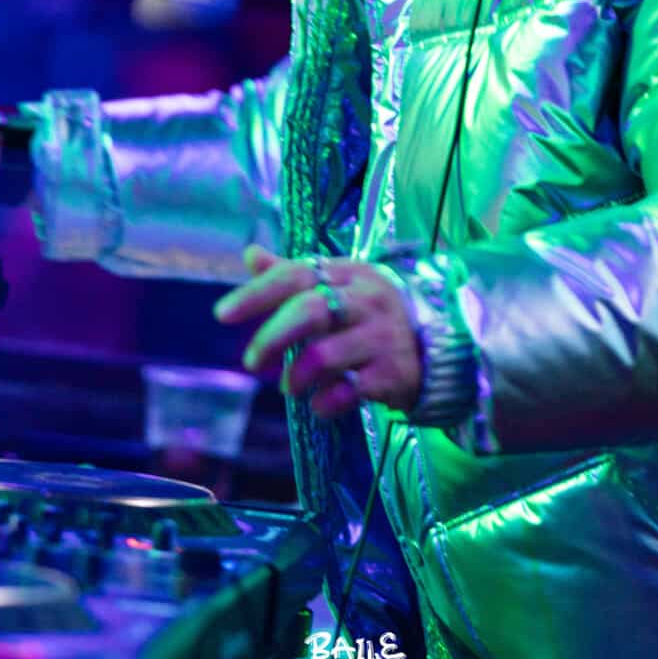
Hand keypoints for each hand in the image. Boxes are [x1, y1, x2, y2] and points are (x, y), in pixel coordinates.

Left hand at [214, 246, 422, 419]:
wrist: (436, 346)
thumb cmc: (370, 313)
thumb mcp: (339, 285)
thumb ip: (293, 273)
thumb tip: (249, 254)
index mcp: (347, 273)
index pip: (295, 274)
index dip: (256, 293)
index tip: (221, 314)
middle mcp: (365, 299)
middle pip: (310, 311)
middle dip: (272, 337)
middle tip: (251, 362)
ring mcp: (381, 336)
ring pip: (326, 354)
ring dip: (297, 376)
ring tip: (289, 387)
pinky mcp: (392, 373)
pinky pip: (350, 391)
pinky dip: (326, 402)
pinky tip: (320, 405)